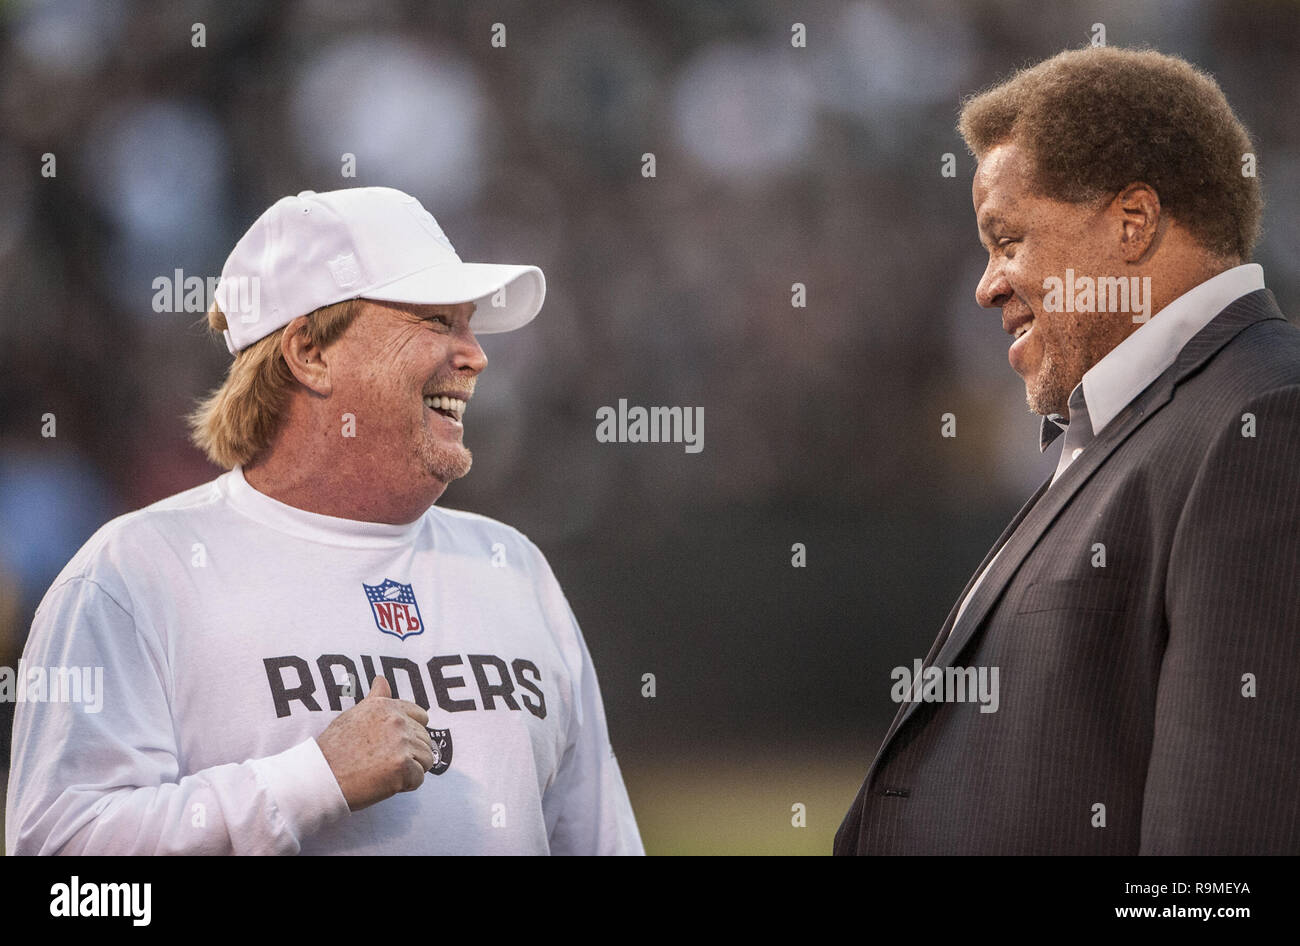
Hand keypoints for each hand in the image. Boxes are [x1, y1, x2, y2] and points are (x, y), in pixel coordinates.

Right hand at [316, 676, 433, 810]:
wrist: (319, 778)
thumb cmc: (334, 750)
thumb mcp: (353, 715)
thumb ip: (375, 699)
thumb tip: (382, 679)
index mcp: (386, 706)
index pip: (421, 716)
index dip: (411, 734)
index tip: (393, 745)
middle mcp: (396, 720)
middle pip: (425, 739)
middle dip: (410, 754)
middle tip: (381, 763)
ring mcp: (401, 743)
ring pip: (426, 759)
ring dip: (410, 770)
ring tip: (383, 773)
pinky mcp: (403, 766)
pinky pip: (418, 779)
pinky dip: (405, 785)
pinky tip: (383, 783)